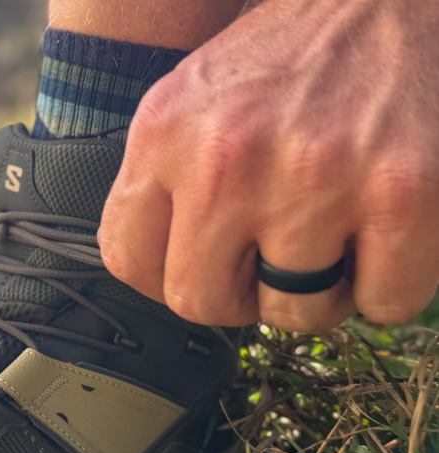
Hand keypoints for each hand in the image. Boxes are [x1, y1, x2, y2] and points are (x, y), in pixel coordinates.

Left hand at [98, 0, 438, 331]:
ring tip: (332, 233)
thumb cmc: (290, 59)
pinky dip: (389, 283)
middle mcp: (228, 158)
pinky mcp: (403, 194)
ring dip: (318, 290)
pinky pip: (385, 304)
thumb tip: (159, 273)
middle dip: (239, 294)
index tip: (203, 265)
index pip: (128, 261)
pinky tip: (382, 232)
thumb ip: (163, 182)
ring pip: (295, 315)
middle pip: (201, 303)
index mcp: (164, 131)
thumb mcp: (193, 101)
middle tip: (271, 257)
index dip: (168, 278)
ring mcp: (314, 178)